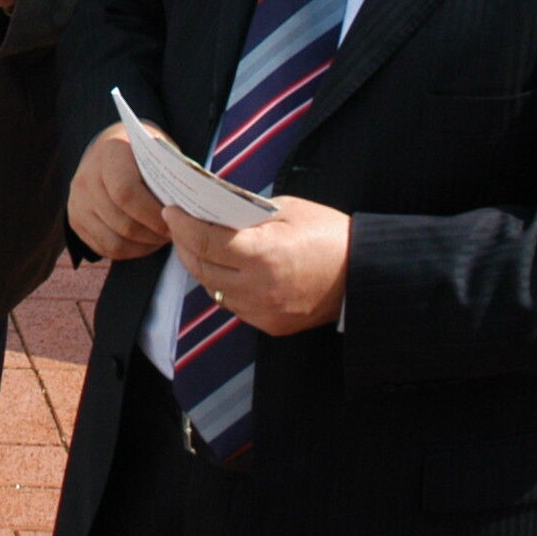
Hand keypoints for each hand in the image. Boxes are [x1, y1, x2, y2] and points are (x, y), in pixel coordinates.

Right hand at [67, 126, 170, 259]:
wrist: (109, 148)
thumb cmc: (143, 152)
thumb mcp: (158, 150)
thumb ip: (170, 175)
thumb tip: (189, 209)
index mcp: (110, 152)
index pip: (126, 192)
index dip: (152, 214)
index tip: (175, 222)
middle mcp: (86, 176)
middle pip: (121, 221)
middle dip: (152, 234)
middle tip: (173, 234)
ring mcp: (77, 200)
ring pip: (113, 241)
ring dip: (143, 246)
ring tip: (161, 239)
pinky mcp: (75, 219)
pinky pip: (104, 248)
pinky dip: (129, 251)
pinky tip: (144, 241)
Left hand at [169, 197, 351, 335]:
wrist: (365, 274)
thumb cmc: (330, 234)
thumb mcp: (288, 210)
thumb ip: (247, 213)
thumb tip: (213, 210)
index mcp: (263, 254)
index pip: (205, 241)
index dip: (182, 225)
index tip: (171, 212)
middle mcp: (259, 288)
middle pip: (202, 268)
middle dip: (184, 245)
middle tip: (178, 226)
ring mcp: (264, 312)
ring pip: (214, 290)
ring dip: (201, 267)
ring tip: (196, 246)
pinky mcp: (271, 325)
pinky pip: (233, 306)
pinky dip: (222, 286)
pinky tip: (222, 269)